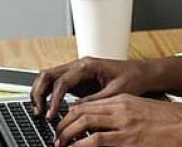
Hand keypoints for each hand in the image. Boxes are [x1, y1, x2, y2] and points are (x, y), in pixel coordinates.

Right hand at [31, 57, 151, 118]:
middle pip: (47, 74)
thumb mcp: (115, 93)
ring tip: (40, 113)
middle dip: (39, 93)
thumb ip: (94, 101)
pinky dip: (48, 95)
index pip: (62, 81)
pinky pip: (56, 84)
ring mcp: (76, 71)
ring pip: (48, 77)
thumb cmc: (132, 79)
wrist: (142, 73)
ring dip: (40, 93)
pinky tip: (49, 110)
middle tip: (39, 113)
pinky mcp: (77, 80)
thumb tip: (74, 111)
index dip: (54, 99)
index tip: (51, 115)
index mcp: (88, 65)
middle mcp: (79, 65)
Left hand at [55, 94, 181, 146]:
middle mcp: (120, 108)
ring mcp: (123, 123)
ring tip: (59, 144)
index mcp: (124, 100)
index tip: (64, 125)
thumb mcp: (145, 113)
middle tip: (57, 137)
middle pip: (81, 111)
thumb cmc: (174, 123)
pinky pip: (94, 141)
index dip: (71, 115)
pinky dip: (78, 145)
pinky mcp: (127, 139)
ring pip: (83, 123)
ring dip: (66, 135)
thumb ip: (126, 117)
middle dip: (64, 125)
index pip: (89, 104)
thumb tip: (107, 129)